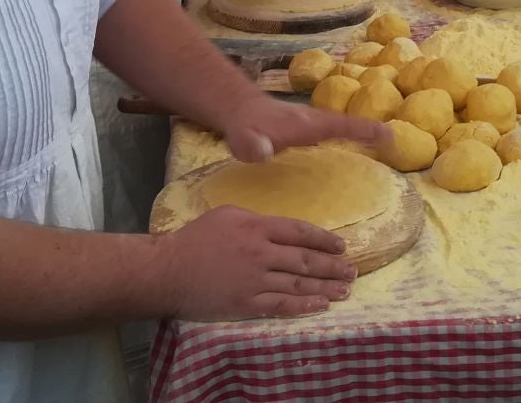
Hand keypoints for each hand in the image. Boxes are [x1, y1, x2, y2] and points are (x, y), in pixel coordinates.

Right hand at [159, 206, 354, 320]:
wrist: (168, 270)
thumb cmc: (195, 239)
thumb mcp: (226, 215)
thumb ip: (256, 220)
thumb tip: (280, 230)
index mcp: (256, 226)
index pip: (299, 231)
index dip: (323, 239)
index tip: (341, 245)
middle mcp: (260, 252)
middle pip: (304, 259)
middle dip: (332, 265)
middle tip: (352, 270)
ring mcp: (255, 280)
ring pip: (298, 284)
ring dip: (325, 287)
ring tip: (344, 289)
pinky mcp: (247, 303)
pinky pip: (282, 305)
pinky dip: (304, 306)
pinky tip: (320, 305)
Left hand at [219, 94, 389, 161]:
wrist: (239, 109)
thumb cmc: (244, 130)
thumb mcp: (245, 142)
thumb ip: (254, 147)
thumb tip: (263, 151)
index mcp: (306, 125)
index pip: (340, 126)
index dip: (364, 130)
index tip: (388, 135)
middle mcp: (314, 119)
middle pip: (348, 122)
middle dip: (371, 129)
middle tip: (395, 138)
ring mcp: (311, 120)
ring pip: (342, 124)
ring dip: (363, 130)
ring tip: (385, 139)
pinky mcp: (308, 125)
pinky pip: (335, 128)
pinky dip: (350, 132)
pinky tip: (357, 141)